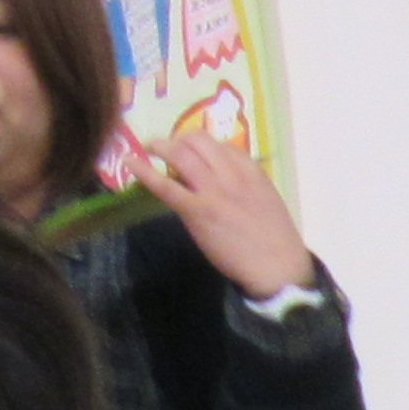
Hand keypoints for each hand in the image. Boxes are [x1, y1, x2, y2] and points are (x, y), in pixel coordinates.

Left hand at [139, 126, 314, 301]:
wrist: (279, 269)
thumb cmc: (277, 242)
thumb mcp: (269, 202)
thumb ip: (248, 187)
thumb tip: (224, 181)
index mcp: (252, 173)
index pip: (224, 145)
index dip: (205, 146)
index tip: (196, 154)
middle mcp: (231, 175)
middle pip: (199, 141)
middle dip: (181, 140)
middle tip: (170, 148)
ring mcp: (213, 192)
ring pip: (181, 155)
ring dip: (161, 146)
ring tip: (151, 147)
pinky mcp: (197, 211)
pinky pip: (166, 186)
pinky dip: (144, 171)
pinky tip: (129, 162)